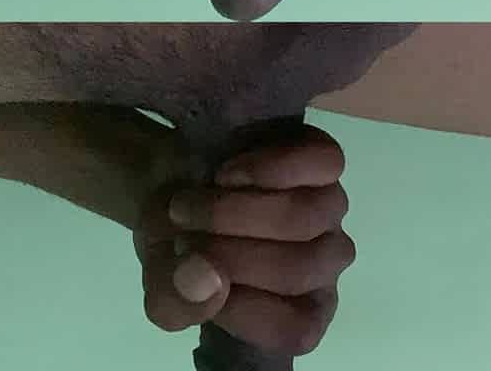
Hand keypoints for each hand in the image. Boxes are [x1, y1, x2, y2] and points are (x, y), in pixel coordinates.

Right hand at [133, 124, 354, 355]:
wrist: (175, 180)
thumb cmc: (181, 241)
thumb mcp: (161, 282)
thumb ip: (174, 301)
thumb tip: (204, 279)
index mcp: (298, 308)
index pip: (294, 330)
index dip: (239, 309)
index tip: (193, 278)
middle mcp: (323, 262)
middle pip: (296, 269)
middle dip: (224, 252)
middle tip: (180, 233)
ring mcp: (329, 209)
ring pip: (304, 217)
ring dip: (233, 210)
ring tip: (189, 202)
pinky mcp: (326, 160)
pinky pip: (323, 164)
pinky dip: (271, 167)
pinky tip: (230, 173)